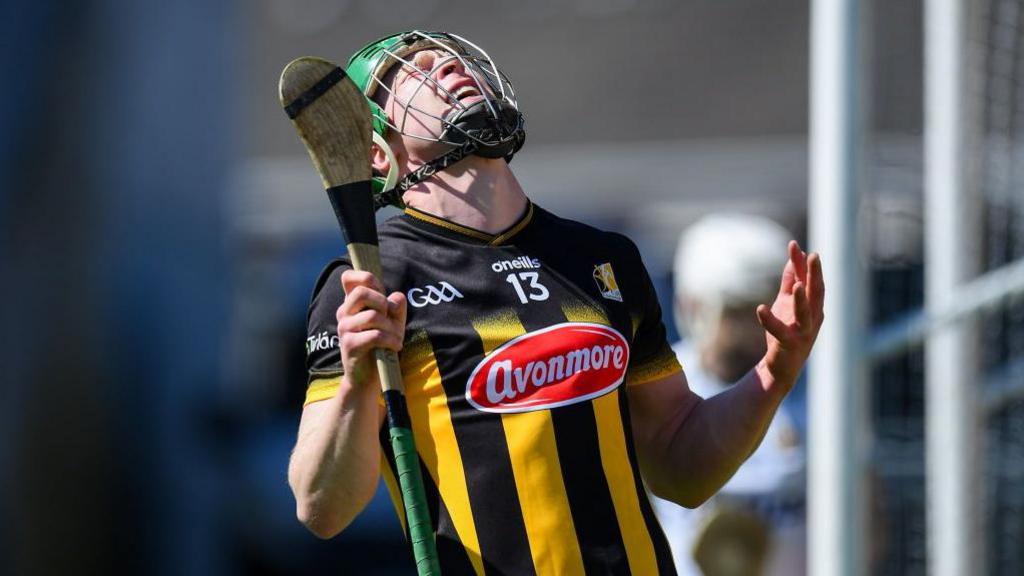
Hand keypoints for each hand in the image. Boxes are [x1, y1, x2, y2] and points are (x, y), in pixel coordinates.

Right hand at [336, 269, 407, 389]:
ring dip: (392, 327)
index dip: (366, 278)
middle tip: (391, 316)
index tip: (380, 291)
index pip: (348, 278)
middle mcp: (344, 314)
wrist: (368, 378)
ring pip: (373, 315)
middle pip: (361, 292)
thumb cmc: (381, 347)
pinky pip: (375, 335)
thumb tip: (397, 297)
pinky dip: (391, 340)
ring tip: (397, 338)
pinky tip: (395, 346)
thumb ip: (396, 308)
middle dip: (383, 302)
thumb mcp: (393, 324)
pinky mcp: (349, 345)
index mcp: (352, 304)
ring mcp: (344, 329)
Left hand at [755, 241, 824, 390]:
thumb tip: (792, 260)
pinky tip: (760, 308)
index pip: (810, 281)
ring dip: (802, 299)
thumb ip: (790, 282)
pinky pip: (781, 332)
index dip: (804, 264)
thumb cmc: (786, 333)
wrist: (780, 367)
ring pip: (807, 314)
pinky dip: (771, 320)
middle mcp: (814, 318)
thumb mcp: (786, 304)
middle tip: (813, 255)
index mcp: (813, 306)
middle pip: (817, 293)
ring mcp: (804, 333)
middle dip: (815, 274)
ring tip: (796, 285)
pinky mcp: (790, 345)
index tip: (794, 245)